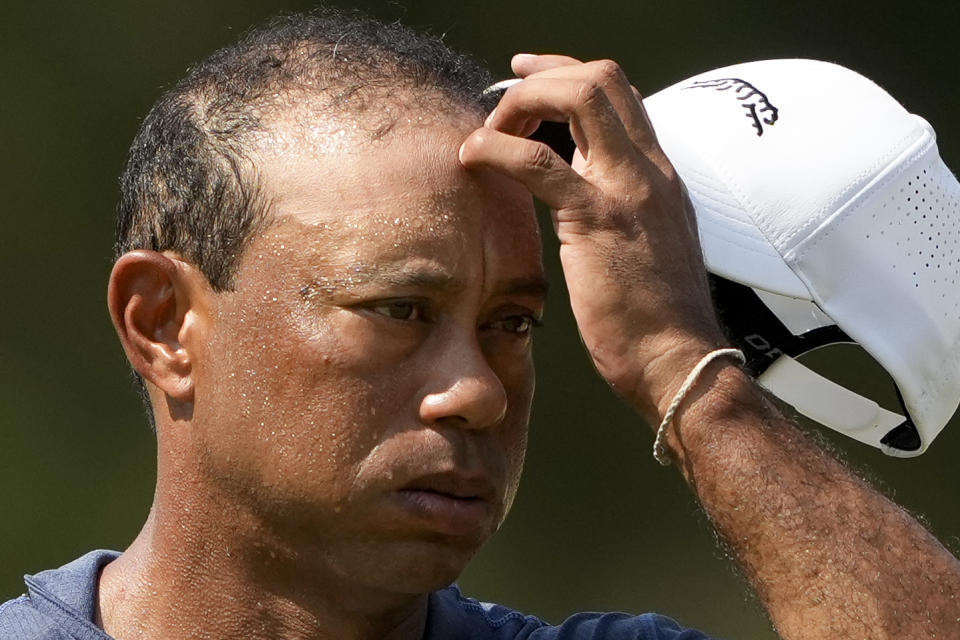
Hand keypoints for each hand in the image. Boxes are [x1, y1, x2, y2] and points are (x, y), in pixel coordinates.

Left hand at [460, 54, 727, 423]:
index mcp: (660, 177)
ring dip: (521, 103)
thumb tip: (582, 203)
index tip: (527, 78)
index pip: (620, 95)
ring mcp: (629, 190)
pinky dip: (498, 148)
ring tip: (488, 134)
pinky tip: (473, 158)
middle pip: (601, 78)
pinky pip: (539, 162)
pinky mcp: (598, 220)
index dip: (567, 75)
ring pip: (579, 97)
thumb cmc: (656, 320)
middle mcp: (651, 171)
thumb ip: (624, 214)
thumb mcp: (648, 249)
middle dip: (541, 77)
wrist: (679, 362)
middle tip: (501, 106)